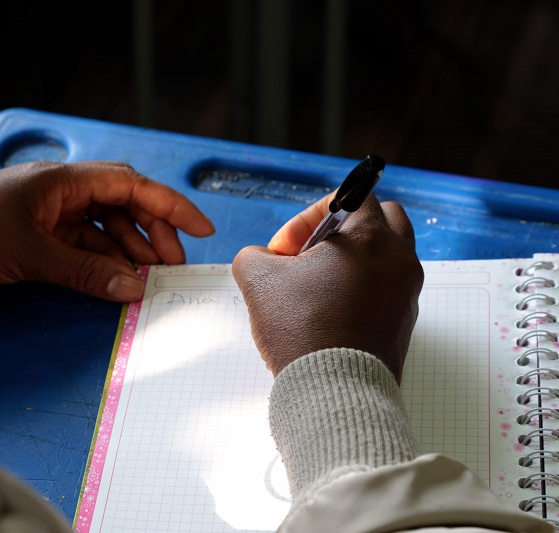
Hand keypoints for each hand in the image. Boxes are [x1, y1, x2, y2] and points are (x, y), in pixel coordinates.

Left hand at [0, 160, 214, 301]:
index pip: (129, 184)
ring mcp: (53, 215)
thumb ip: (86, 271)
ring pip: (107, 229)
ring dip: (130, 251)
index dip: (169, 203)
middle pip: (123, 205)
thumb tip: (134, 289)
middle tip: (173, 264)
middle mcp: (63, 192)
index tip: (199, 227)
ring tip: (150, 277)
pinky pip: (85, 247)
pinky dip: (105, 263)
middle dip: (153, 232)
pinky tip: (119, 280)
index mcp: (63, 180)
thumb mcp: (32, 253)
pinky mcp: (42, 238)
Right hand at [232, 193, 422, 381]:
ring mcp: (407, 293)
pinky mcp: (404, 322)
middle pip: (382, 219)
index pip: (352, 197)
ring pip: (385, 256)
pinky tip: (328, 314)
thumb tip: (263, 259)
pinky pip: (386, 289)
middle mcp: (400, 260)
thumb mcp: (258, 280)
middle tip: (309, 258)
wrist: (333, 391)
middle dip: (343, 230)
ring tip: (317, 287)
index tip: (286, 249)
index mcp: (371, 238)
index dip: (309, 217)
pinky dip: (361, 290)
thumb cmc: (301, 329)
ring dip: (352, 261)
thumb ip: (255, 255)